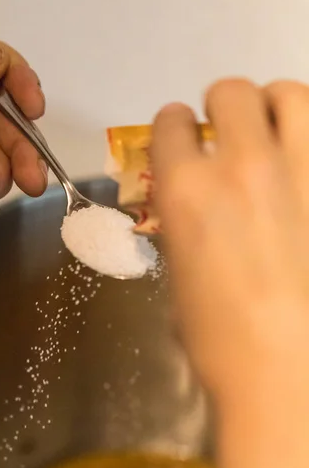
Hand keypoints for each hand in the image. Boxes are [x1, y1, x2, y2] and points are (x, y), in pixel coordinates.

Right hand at [152, 80, 308, 467]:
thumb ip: (185, 234)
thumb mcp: (181, 282)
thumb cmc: (221, 344)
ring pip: (290, 95)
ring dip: (277, 106)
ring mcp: (300, 170)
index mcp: (186, 190)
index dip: (176, 126)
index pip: (172, 123)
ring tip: (280, 130)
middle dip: (224, 106)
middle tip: (232, 130)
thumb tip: (194, 220)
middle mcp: (241, 164)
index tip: (184, 135)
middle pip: (230, 92)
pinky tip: (307, 168)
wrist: (288, 375)